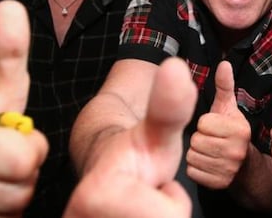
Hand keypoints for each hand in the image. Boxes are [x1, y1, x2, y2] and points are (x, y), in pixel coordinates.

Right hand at [64, 57, 196, 217]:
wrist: (103, 174)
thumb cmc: (135, 153)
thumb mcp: (157, 129)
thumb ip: (170, 105)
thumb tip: (175, 68)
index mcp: (95, 199)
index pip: (170, 217)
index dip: (170, 202)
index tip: (151, 185)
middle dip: (162, 214)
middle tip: (147, 198)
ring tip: (140, 207)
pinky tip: (136, 214)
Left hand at [186, 61, 250, 188]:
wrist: (244, 165)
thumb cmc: (230, 132)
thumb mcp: (228, 108)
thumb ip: (224, 86)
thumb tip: (223, 63)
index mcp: (239, 129)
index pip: (203, 123)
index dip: (204, 123)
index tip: (214, 126)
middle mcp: (237, 151)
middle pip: (196, 141)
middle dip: (199, 139)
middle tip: (210, 140)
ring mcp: (229, 170)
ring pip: (192, 157)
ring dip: (196, 153)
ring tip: (208, 151)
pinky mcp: (219, 184)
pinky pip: (193, 172)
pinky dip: (196, 169)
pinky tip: (206, 163)